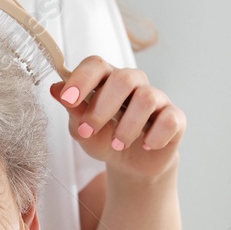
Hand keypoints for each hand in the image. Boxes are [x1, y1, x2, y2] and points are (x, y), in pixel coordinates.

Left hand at [50, 56, 183, 180]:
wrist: (130, 165)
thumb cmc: (104, 139)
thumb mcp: (83, 130)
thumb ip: (73, 110)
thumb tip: (55, 89)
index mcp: (107, 79)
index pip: (96, 65)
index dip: (81, 79)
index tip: (67, 99)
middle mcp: (134, 83)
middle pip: (123, 78)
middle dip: (102, 107)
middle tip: (89, 130)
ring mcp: (157, 98)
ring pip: (146, 98)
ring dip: (127, 126)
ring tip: (117, 145)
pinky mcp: (174, 117)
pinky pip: (169, 119)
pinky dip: (155, 136)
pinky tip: (145, 145)